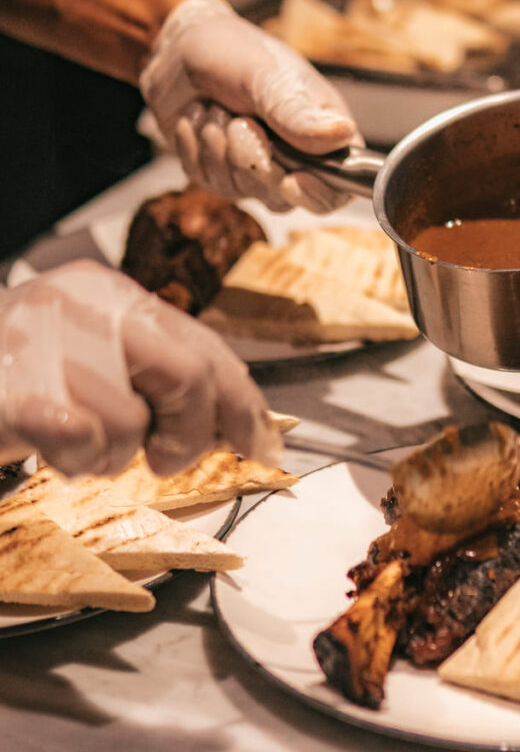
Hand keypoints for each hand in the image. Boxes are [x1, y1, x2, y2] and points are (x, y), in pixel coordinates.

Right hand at [0, 261, 281, 476]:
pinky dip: (75, 455)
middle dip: (191, 432)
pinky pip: (82, 436)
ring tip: (73, 444)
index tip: (262, 444)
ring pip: (130, 422)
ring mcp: (44, 342)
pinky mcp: (14, 389)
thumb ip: (156, 375)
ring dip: (110, 455)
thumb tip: (235, 419)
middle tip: (166, 457)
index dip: (242, 401)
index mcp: (110, 294)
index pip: (204, 345)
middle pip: (188, 375)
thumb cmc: (15, 377)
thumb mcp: (92, 357)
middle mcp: (83, 306)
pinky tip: (51, 445)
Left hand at [140, 0, 361, 212]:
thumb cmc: (236, 53)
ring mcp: (255, 170)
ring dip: (217, 145)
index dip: (318, 194)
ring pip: (238, 189)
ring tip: (216, 108)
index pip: (338, 187)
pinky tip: (197, 117)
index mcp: (322, 135)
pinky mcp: (221, 173)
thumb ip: (298, 113)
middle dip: (251, 158)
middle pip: (281, 197)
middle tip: (239, 120)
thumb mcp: (267, 77)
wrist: (183, 50)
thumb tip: (342, 134)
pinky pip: (207, 181)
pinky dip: (194, 147)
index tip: (291, 181)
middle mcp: (294, 158)